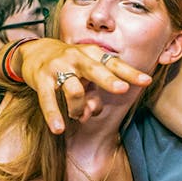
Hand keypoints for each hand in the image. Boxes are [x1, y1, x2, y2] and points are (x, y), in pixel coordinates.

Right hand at [13, 38, 150, 132]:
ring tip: (78, 117)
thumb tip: (94, 112)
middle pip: (95, 69)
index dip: (130, 72)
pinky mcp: (41, 78)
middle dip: (109, 80)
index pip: (113, 63)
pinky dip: (53, 114)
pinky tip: (58, 129)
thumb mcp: (85, 70)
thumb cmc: (68, 64)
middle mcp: (76, 58)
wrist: (34, 51)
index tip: (147, 81)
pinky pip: (48, 99)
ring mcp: (58, 67)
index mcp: (91, 54)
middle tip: (122, 90)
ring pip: (74, 90)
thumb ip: (94, 91)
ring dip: (78, 108)